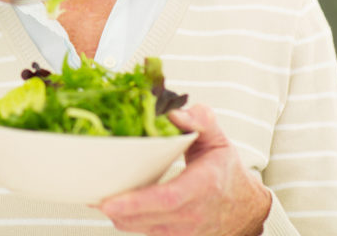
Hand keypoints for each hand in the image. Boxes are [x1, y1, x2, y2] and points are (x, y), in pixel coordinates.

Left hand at [97, 105, 271, 235]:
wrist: (245, 207)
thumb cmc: (226, 170)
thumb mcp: (217, 139)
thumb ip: (200, 120)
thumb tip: (174, 112)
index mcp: (204, 185)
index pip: (168, 199)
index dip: (138, 202)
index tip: (110, 200)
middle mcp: (194, 213)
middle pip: (148, 217)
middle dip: (117, 209)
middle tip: (91, 195)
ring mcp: (185, 230)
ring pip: (143, 228)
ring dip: (118, 215)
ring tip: (94, 197)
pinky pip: (146, 231)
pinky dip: (126, 220)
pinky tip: (111, 205)